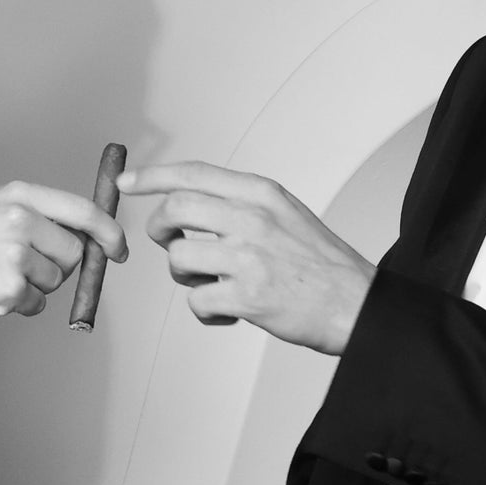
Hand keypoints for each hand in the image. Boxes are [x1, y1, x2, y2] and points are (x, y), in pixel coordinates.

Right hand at [0, 181, 126, 323]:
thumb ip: (40, 216)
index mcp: (20, 196)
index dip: (109, 231)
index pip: (83, 211)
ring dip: (35, 285)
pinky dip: (20, 304)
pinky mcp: (9, 290)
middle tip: (22, 263)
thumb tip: (90, 238)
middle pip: (74, 251)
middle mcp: (20, 221)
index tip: (119, 248)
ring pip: (56, 280)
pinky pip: (37, 303)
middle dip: (59, 264)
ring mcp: (16, 256)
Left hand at [119, 161, 374, 355]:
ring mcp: (248, 257)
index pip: (193, 173)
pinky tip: (230, 311)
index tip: (128, 183)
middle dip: (159, 229)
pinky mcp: (247, 296)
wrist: (358, 304)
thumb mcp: (286, 213)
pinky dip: (206, 311)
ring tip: (211, 283)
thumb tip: (190, 205)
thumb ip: (242, 204)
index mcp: (261, 194)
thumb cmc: (321, 264)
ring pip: (178, 258)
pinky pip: (197, 300)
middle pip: (174, 209)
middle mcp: (252, 218)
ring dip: (185, 275)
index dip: (152, 176)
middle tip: (171, 244)